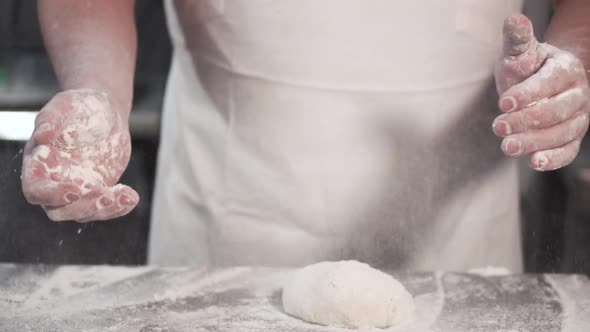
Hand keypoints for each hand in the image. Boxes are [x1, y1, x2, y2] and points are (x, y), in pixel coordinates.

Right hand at [21, 89, 138, 221]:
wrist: (104, 111)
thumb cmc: (77, 106)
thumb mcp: (64, 106)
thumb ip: (50, 119)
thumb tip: (41, 135)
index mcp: (38, 165)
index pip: (35, 190)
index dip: (51, 195)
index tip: (74, 189)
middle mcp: (54, 182)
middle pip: (60, 210)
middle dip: (83, 207)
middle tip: (106, 195)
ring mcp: (77, 189)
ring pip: (84, 213)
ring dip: (105, 210)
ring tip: (126, 196)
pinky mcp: (98, 190)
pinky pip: (105, 208)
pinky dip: (119, 207)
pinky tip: (132, 197)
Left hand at [494, 14, 589, 170]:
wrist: (540, 84)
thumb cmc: (527, 68)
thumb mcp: (520, 53)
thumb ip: (517, 40)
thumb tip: (514, 20)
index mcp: (566, 69)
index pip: (549, 83)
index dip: (528, 94)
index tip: (504, 101)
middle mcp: (578, 94)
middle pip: (555, 112)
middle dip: (525, 121)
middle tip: (498, 126)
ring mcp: (578, 118)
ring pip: (560, 134)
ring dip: (533, 142)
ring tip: (507, 146)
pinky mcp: (571, 139)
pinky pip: (567, 151)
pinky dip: (553, 159)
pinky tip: (534, 162)